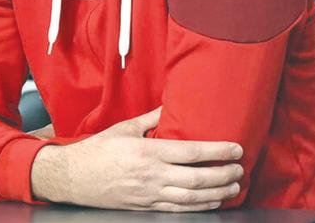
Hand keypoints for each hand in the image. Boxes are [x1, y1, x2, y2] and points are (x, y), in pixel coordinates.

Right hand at [31, 107, 242, 211]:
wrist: (75, 176)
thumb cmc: (99, 149)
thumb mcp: (125, 127)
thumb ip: (151, 118)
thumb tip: (171, 106)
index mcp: (148, 151)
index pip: (191, 152)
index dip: (217, 152)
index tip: (235, 149)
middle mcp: (152, 174)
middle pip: (196, 178)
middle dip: (222, 175)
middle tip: (239, 170)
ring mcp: (150, 194)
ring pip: (191, 198)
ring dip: (216, 193)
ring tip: (233, 187)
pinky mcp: (146, 206)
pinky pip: (178, 209)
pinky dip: (198, 207)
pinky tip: (210, 202)